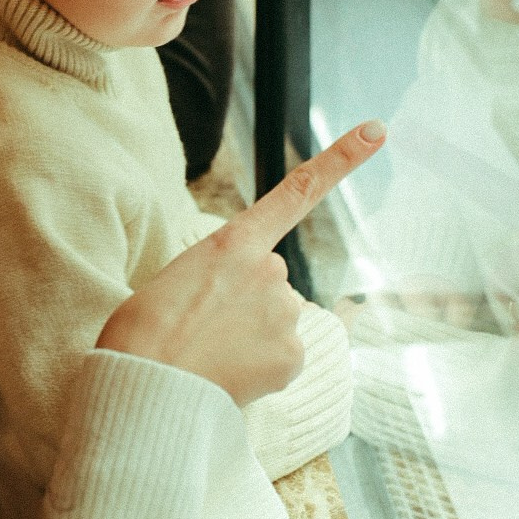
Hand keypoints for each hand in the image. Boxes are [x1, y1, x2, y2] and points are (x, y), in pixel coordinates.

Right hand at [96, 122, 385, 404]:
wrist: (147, 386)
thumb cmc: (142, 335)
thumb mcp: (176, 281)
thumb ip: (221, 280)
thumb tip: (247, 311)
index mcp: (233, 242)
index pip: (297, 192)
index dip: (342, 160)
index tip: (376, 132)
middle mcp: (271, 269)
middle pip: (270, 282)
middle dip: (246, 304)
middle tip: (202, 329)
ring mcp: (286, 312)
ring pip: (277, 321)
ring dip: (250, 337)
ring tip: (208, 354)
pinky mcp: (294, 355)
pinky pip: (282, 357)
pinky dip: (260, 368)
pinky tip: (228, 374)